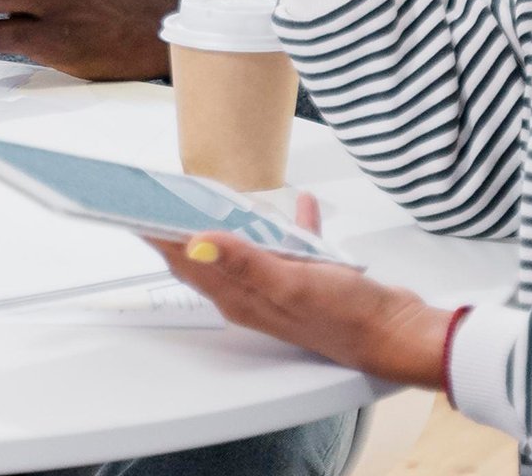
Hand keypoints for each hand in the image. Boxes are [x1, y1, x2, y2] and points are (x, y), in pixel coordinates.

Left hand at [148, 195, 450, 387]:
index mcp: (241, 297)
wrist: (397, 333)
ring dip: (230, 225)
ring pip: (244, 251)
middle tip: (161, 199)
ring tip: (216, 198)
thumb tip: (196, 244)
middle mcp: (254, 294)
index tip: (134, 210)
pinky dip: (291, 224)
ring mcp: (280, 286)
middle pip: (205, 258)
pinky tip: (300, 206)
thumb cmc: (348, 317)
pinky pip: (292, 245)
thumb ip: (242, 261)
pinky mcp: (309, 279)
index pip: (185, 264)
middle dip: (180, 229)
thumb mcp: (290, 282)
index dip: (157, 237)